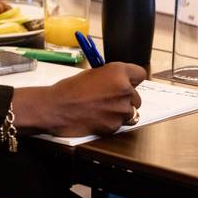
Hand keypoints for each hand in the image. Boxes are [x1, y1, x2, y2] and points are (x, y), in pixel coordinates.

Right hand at [12, 62, 146, 136]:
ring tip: (102, 110)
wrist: (57, 107)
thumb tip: (120, 83)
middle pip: (136, 96)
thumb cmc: (70, 89)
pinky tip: (97, 118)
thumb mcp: (93, 73)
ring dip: (120, 112)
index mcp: (118, 72)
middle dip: (125, 98)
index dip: (133, 79)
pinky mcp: (115, 125)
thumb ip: (111, 77)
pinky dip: (111, 122)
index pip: (140, 74)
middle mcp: (124, 89)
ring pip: (130, 112)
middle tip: (109, 99)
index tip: (128, 83)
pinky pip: (120, 124)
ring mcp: (121, 109)